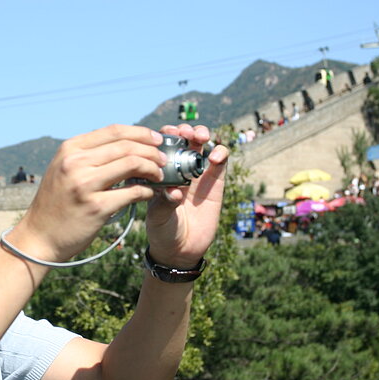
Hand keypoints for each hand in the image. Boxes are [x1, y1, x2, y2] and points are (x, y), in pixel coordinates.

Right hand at [9, 124, 168, 262]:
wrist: (39, 237)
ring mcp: (84, 185)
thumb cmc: (55, 204)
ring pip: (132, 164)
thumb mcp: (63, 170)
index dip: (141, 133)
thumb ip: (88, 156)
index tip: (157, 140)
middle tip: (164, 160)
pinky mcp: (96, 208)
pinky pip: (132, 193)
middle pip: (126, 146)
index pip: (114, 131)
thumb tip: (126, 145)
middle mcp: (75, 163)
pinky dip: (146, 191)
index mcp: (69, 149)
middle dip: (152, 151)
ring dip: (153, 169)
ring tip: (159, 176)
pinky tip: (149, 194)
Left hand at [145, 124, 228, 268]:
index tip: (166, 135)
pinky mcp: (215, 182)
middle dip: (184, 129)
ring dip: (202, 134)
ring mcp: (197, 173)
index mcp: (158, 171)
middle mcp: (177, 168)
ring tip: (201, 137)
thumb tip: (175, 191)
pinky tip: (215, 157)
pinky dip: (220, 153)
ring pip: (202, 145)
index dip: (164, 135)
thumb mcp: (158, 216)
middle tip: (185, 132)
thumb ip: (165, 203)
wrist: (180, 249)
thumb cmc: (162, 230)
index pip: (160, 145)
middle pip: (182, 139)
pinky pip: (220, 161)